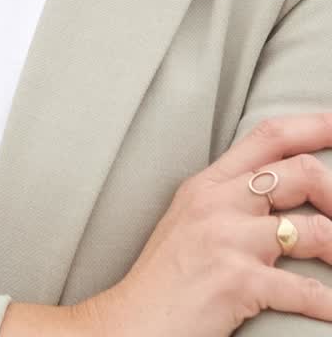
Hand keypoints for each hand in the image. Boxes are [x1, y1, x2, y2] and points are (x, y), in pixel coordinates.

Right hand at [76, 113, 331, 336]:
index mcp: (208, 183)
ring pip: (310, 229)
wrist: (130, 322)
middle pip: (298, 172)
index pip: (267, 137)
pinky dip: (327, 303)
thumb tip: (274, 193)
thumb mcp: (189, 219)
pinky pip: (302, 289)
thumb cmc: (163, 280)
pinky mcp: (236, 281)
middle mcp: (219, 202)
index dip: (311, 125)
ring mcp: (227, 239)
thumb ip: (227, 198)